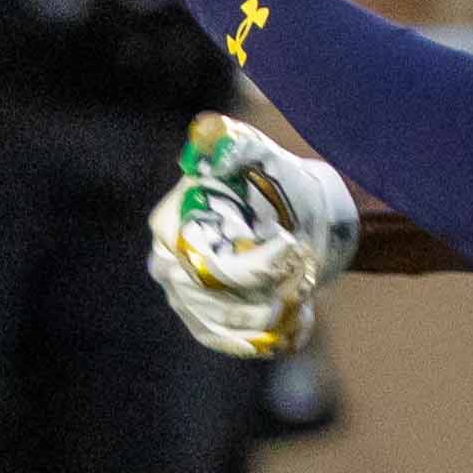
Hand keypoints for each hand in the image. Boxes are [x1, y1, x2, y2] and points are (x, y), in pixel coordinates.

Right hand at [147, 112, 356, 359]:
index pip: (198, 259)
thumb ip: (238, 145)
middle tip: (303, 271)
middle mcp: (168, 264)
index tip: (291, 245)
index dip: (247, 261)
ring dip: (272, 311)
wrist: (303, 221)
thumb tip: (209, 130)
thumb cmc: (279, 185)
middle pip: (211, 295)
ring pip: (225, 323)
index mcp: (170, 224)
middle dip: (262, 287)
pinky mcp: (208, 326)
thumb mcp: (263, 159)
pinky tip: (301, 318)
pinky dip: (272, 336)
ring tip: (304, 289)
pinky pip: (235, 343)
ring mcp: (185, 300)